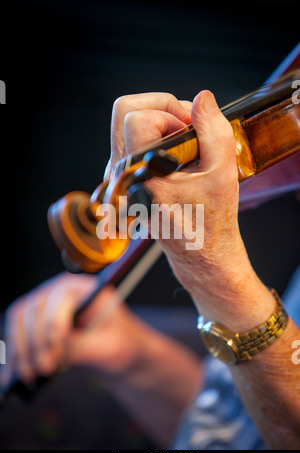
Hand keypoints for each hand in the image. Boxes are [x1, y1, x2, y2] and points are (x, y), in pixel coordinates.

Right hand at [1, 272, 147, 385]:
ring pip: (20, 322)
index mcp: (85, 288)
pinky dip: (14, 356)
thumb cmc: (120, 344)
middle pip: (35, 309)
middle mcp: (61, 291)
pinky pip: (16, 335)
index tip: (58, 350)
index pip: (61, 298)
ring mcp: (45, 305)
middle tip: (44, 368)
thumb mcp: (110, 348)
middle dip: (36, 341)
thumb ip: (84, 347)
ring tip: (30, 376)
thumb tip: (58, 351)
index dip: (55, 324)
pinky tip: (14, 377)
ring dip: (21, 350)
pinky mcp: (34, 323)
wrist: (116, 352)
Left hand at [106, 91, 275, 329]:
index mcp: (143, 176)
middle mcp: (123, 176)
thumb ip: (213, 131)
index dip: (169, 114)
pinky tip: (175, 157)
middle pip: (124, 111)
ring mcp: (119, 179)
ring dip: (158, 123)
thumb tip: (201, 98)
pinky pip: (130, 141)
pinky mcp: (123, 180)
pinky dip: (154, 137)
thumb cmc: (211, 220)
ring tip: (184, 145)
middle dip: (160, 108)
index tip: (191, 130)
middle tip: (186, 127)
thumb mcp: (222, 174)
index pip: (137, 118)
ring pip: (126, 125)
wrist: (200, 253)